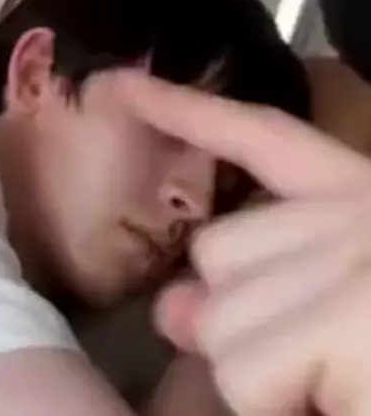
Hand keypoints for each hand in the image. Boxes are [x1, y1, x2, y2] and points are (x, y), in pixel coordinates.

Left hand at [117, 72, 370, 415]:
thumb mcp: (337, 293)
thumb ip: (262, 285)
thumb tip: (175, 305)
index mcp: (359, 196)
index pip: (258, 136)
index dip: (187, 110)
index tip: (121, 84)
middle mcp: (354, 214)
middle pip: (218, 255)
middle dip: (246, 318)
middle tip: (317, 354)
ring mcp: (351, 264)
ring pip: (222, 324)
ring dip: (265, 376)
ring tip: (341, 382)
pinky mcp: (346, 324)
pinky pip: (248, 377)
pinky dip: (277, 404)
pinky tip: (334, 394)